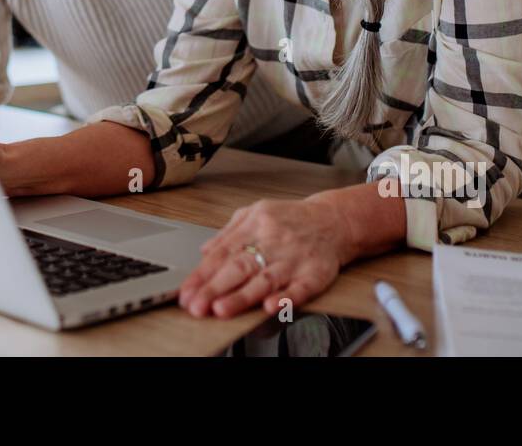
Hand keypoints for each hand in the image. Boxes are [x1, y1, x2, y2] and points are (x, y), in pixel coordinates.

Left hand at [177, 197, 355, 318]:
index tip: (187, 292)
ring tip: (221, 309)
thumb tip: (204, 251)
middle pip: (240, 267)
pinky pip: (301, 288)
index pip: (223, 253)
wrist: (335, 219)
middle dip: (215, 288)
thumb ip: (229, 232)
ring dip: (243, 296)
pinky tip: (271, 306)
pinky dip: (286, 298)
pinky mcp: (316, 273)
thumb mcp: (256, 212)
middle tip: (196, 305)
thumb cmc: (292, 219)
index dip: (202, 274)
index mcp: (256, 225)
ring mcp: (294, 259)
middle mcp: (273, 242)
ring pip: (265, 280)